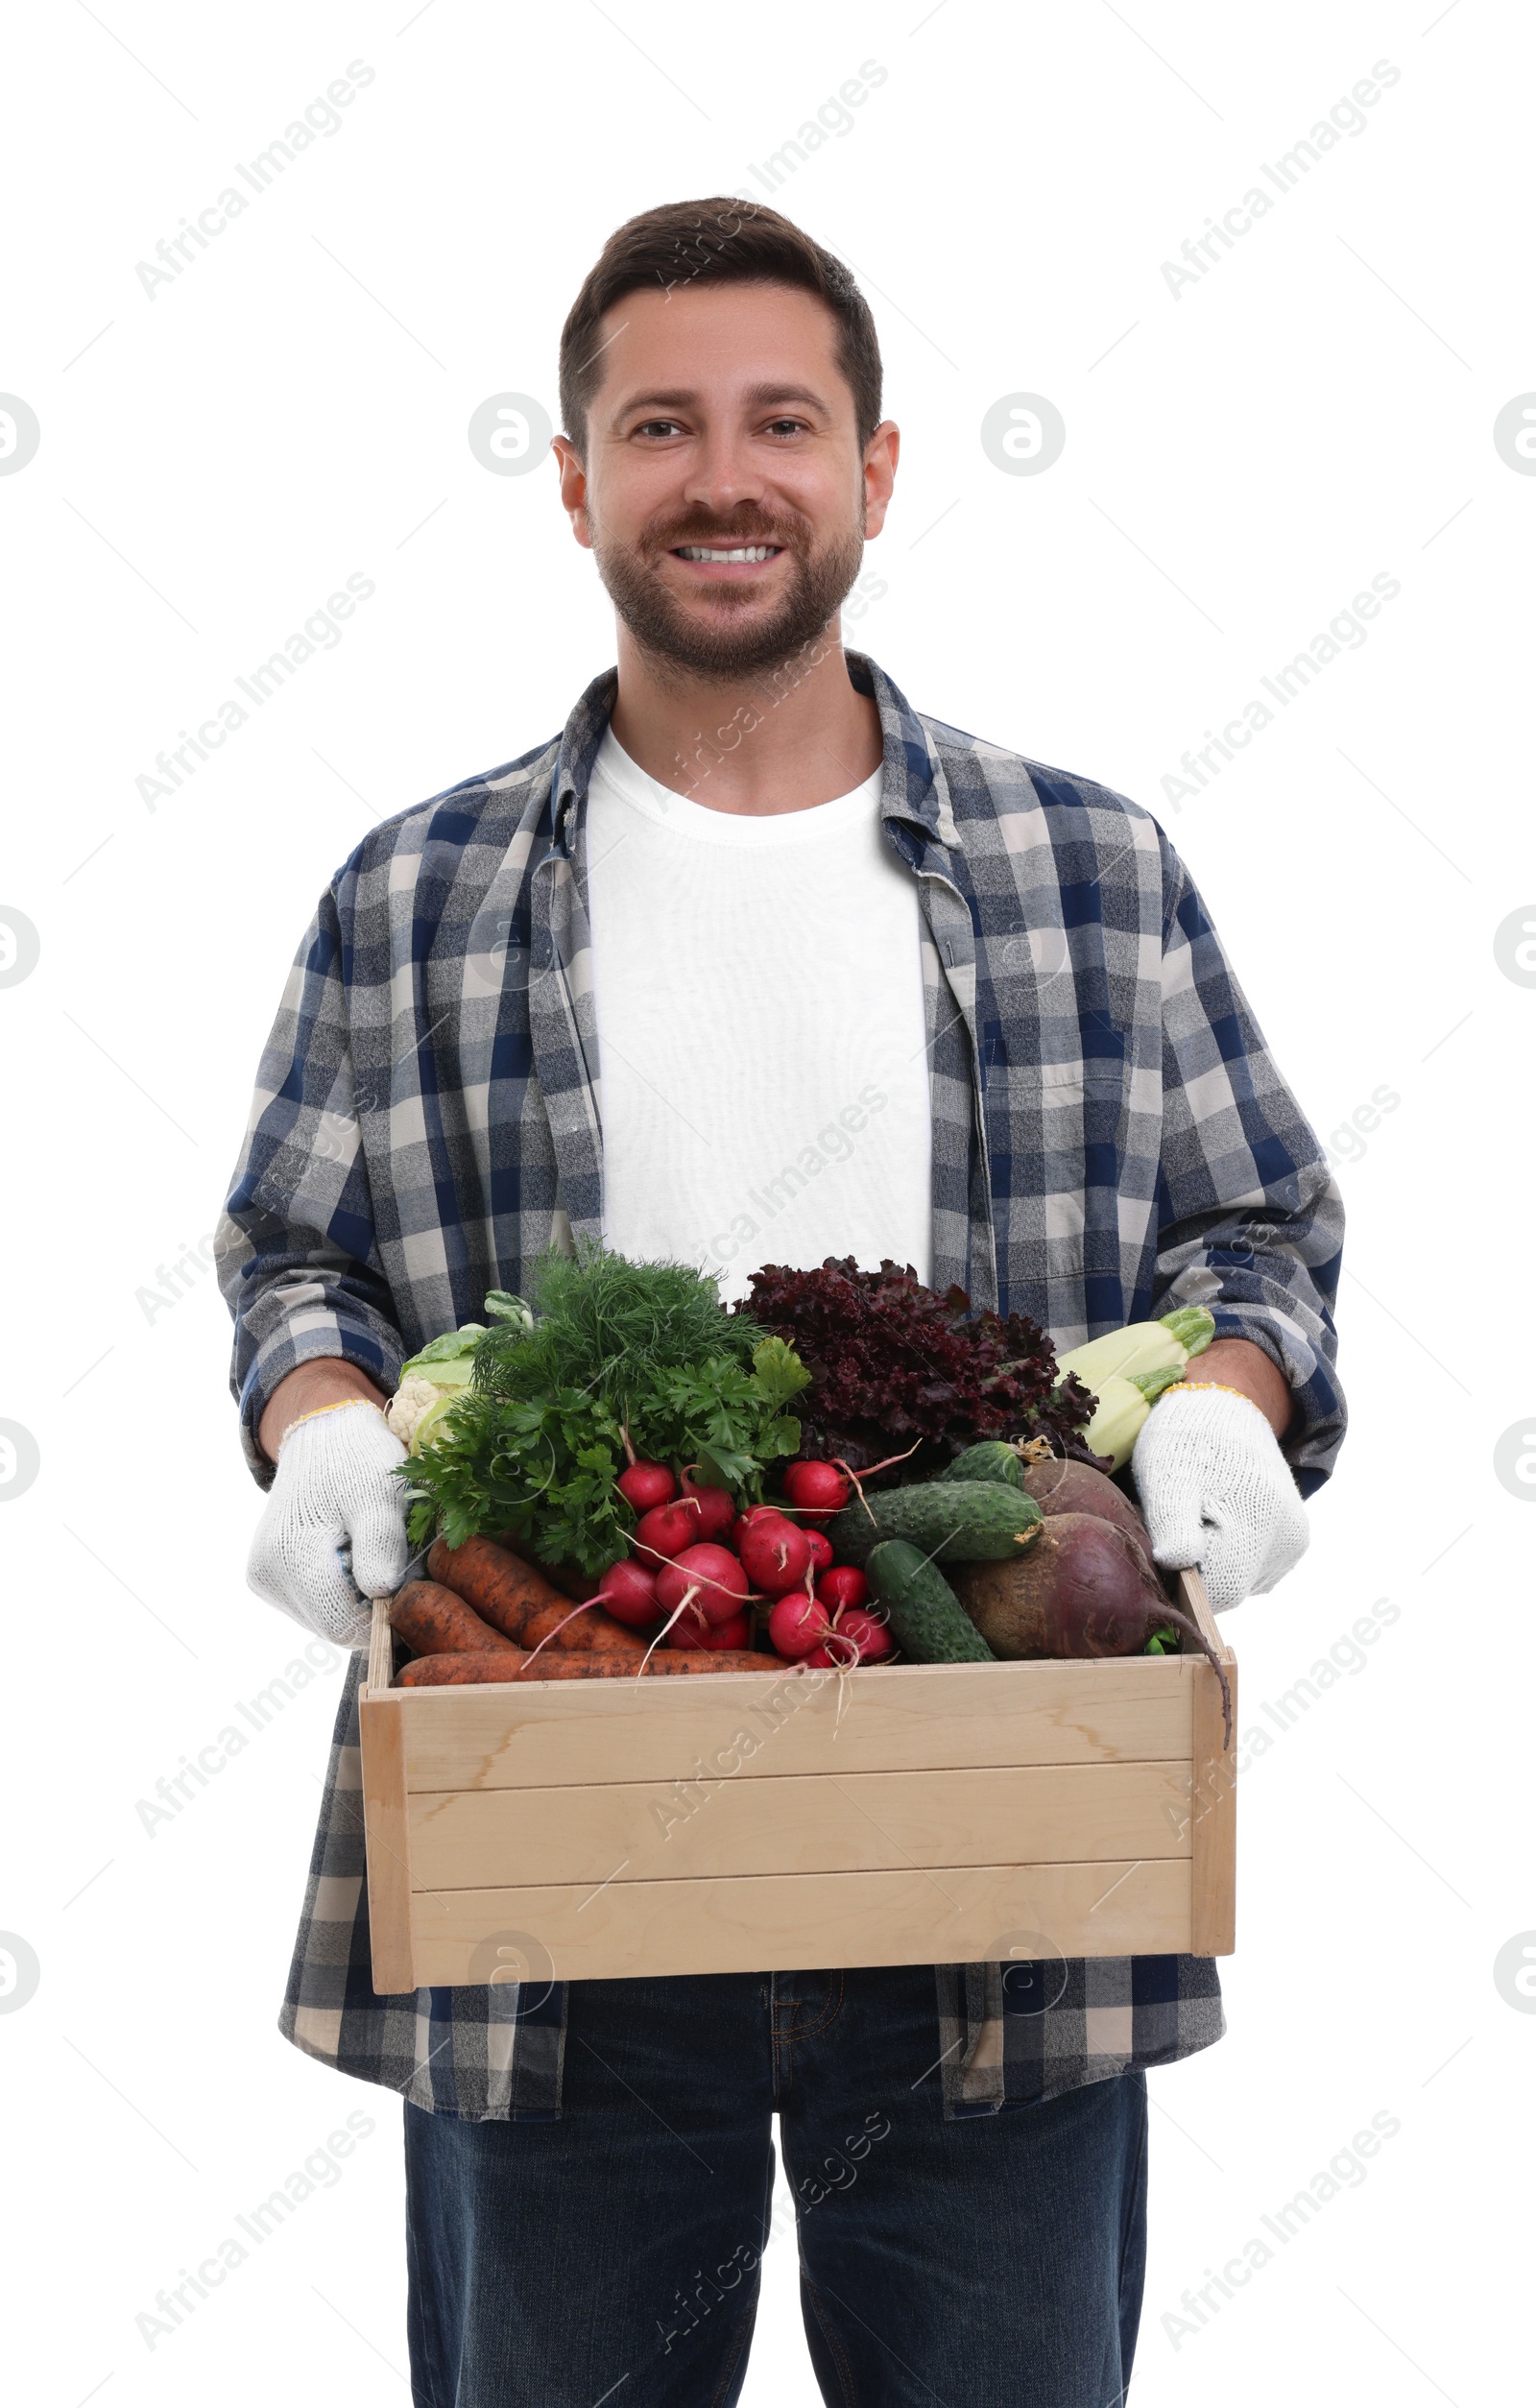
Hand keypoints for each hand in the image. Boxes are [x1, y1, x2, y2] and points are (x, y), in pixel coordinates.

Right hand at [247, 1400, 408, 1647]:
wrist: (324, 1435)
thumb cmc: (357, 1460)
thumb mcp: (381, 1494)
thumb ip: (381, 1544)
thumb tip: (383, 1594)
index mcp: (289, 1556)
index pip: (341, 1625)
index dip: (383, 1616)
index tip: (408, 1582)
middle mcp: (266, 1576)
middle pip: (333, 1625)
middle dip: (372, 1604)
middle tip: (396, 1561)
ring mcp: (264, 1579)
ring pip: (325, 1618)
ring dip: (357, 1595)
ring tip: (371, 1550)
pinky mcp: (269, 1577)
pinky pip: (315, 1603)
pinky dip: (341, 1587)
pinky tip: (351, 1552)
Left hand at [1131, 1384, 1308, 1610]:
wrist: (1226, 1409)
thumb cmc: (1187, 1440)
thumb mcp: (1166, 1475)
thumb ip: (1173, 1523)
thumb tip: (1177, 1564)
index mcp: (1257, 1519)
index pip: (1219, 1589)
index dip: (1184, 1579)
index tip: (1166, 1545)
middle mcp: (1287, 1537)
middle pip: (1231, 1587)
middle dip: (1198, 1568)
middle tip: (1179, 1526)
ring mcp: (1294, 1542)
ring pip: (1242, 1580)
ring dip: (1215, 1561)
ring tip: (1200, 1516)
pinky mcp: (1294, 1541)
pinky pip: (1254, 1569)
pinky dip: (1231, 1554)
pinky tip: (1220, 1520)